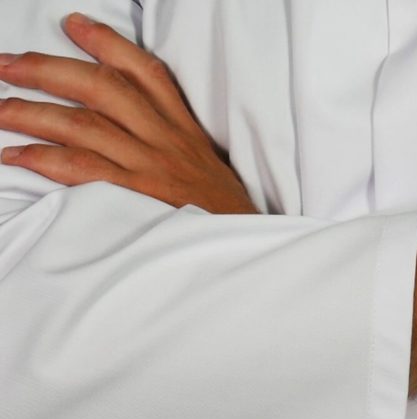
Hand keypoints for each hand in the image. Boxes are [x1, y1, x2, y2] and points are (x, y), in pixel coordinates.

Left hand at [0, 13, 256, 214]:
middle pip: (102, 88)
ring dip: (32, 113)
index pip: (146, 72)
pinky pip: (81, 170)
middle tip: (7, 65)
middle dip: (48, 70)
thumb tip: (131, 127)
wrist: (241, 244)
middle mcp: (165, 140)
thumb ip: (174, 141)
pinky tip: (15, 156)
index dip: (107, 43)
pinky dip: (42, 159)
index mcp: (184, 129)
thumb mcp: (207, 165)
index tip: (73, 24)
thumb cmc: (222, 211)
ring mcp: (149, 167)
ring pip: (83, 124)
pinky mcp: (136, 197)